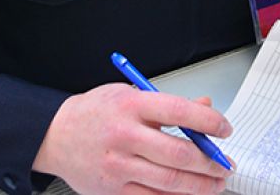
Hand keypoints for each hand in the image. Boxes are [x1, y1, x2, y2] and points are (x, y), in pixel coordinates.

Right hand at [33, 84, 233, 193]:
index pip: (180, 112)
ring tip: (215, 183)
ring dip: (200, 185)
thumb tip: (205, 107)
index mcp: (131, 106)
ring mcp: (118, 166)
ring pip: (169, 181)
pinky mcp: (112, 190)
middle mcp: (125, 136)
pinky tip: (188, 193)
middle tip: (225, 164)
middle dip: (210, 162)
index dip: (209, 122)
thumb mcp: (130, 94)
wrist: (54, 135)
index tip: (225, 128)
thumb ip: (168, 104)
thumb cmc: (95, 112)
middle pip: (179, 154)